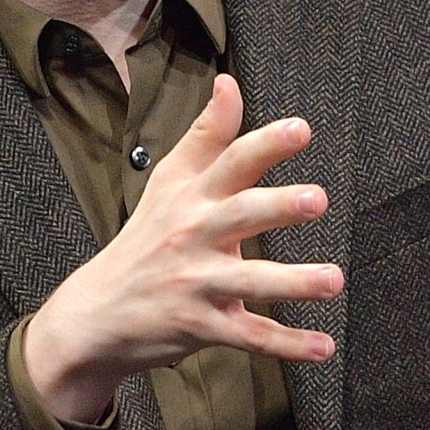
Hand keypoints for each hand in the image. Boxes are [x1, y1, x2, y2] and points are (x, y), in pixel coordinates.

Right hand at [22, 74, 343, 420]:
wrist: (95, 313)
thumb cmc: (146, 239)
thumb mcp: (169, 182)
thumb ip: (207, 136)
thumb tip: (229, 83)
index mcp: (191, 197)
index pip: (229, 162)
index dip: (264, 144)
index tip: (301, 129)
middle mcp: (194, 235)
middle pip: (240, 214)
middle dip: (279, 206)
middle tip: (319, 199)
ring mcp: (196, 282)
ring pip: (249, 281)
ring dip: (293, 282)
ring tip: (333, 280)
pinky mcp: (202, 325)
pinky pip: (249, 335)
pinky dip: (287, 345)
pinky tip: (323, 346)